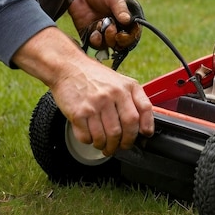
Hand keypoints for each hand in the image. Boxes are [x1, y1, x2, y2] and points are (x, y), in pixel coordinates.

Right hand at [13, 27, 153, 155]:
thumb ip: (135, 99)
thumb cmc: (95, 76)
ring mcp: (94, 104)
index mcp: (125, 87)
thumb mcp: (120, 81)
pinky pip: (87, 137)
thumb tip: (145, 126)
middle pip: (124, 129)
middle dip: (124, 144)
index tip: (143, 136)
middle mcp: (111, 95)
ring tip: (104, 144)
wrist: (69, 67)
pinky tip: (90, 136)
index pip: (142, 111)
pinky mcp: (78, 113)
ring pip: (106, 137)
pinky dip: (90, 141)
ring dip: (105, 146)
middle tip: (119, 146)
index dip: (145, 127)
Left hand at [67, 0, 141, 52]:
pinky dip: (96, 41)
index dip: (130, 37)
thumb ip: (120, 8)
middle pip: (122, 42)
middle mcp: (116, 27)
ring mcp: (103, 32)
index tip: (123, 34)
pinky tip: (94, 32)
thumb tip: (128, 20)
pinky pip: (96, 45)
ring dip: (107, 39)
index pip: (132, 32)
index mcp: (124, 18)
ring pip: (110, 45)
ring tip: (101, 26)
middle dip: (118, 40)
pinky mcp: (91, 35)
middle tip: (111, 29)